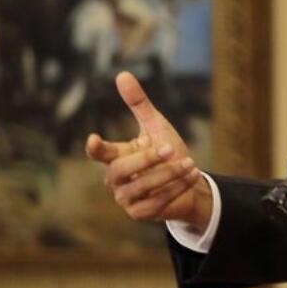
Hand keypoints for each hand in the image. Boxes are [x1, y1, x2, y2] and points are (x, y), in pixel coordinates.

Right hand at [84, 71, 212, 227]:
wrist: (189, 181)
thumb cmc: (168, 152)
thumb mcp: (156, 125)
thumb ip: (138, 104)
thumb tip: (122, 74)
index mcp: (116, 156)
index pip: (100, 153)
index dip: (96, 148)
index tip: (94, 139)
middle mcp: (115, 178)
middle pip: (121, 169)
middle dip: (147, 159)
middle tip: (170, 147)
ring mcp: (126, 198)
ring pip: (142, 186)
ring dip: (169, 173)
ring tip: (191, 162)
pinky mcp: (140, 212)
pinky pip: (156, 201)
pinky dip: (176, 187)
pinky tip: (191, 175)